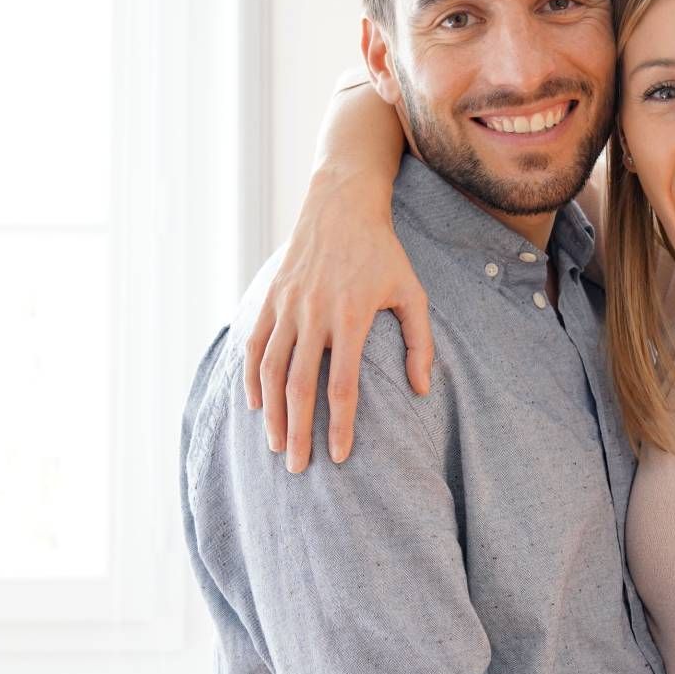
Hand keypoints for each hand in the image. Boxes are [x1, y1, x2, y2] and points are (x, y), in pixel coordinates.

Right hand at [244, 170, 432, 471]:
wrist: (341, 206)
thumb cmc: (383, 253)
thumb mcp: (412, 293)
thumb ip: (420, 343)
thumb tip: (421, 390)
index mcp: (351, 317)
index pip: (342, 386)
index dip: (341, 426)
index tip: (340, 457)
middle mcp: (314, 314)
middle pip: (300, 387)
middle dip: (298, 432)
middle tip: (298, 467)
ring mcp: (288, 306)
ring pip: (272, 371)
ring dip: (272, 413)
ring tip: (276, 445)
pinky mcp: (271, 298)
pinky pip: (256, 346)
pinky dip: (253, 378)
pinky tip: (256, 406)